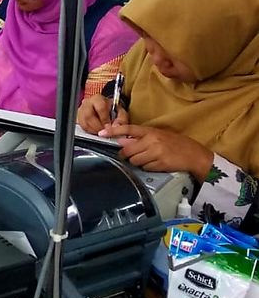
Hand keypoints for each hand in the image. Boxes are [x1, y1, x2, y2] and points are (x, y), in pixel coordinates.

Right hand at [77, 94, 128, 133]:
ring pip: (84, 122)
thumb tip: (115, 127)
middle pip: (89, 116)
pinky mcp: (79, 118)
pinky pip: (82, 127)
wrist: (105, 108)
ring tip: (101, 132)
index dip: (105, 119)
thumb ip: (121, 119)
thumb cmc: (112, 110)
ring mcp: (81, 110)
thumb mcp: (120, 112)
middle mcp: (87, 103)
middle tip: (104, 131)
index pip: (100, 108)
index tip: (109, 127)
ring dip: (94, 130)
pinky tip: (96, 131)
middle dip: (98, 126)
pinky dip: (90, 131)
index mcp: (98, 98)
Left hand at [99, 124, 213, 180]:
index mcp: (150, 131)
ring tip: (149, 159)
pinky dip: (147, 168)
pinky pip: (145, 168)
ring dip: (138, 162)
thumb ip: (140, 138)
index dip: (113, 131)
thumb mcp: (158, 135)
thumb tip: (122, 142)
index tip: (101, 133)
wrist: (194, 155)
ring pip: (134, 161)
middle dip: (127, 155)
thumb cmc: (175, 144)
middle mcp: (152, 140)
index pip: (128, 129)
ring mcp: (156, 153)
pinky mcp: (160, 164)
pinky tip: (156, 164)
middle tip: (135, 155)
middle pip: (127, 150)